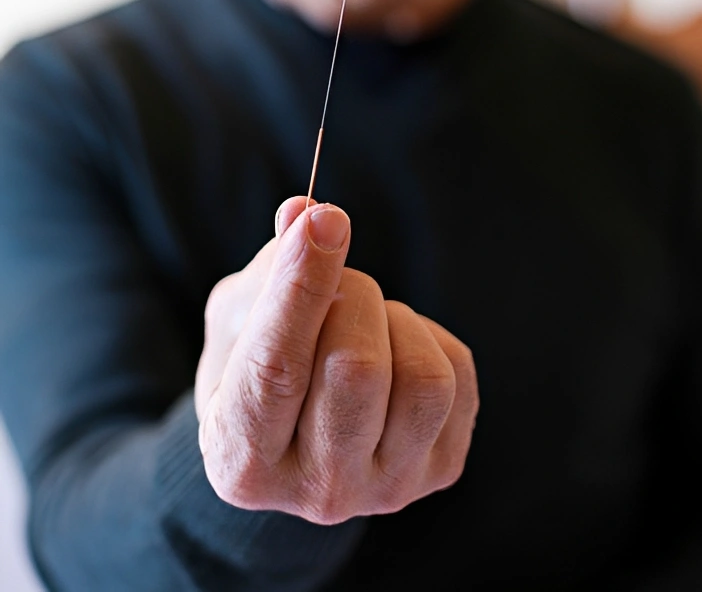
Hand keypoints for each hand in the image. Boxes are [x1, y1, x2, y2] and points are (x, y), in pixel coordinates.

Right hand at [195, 196, 478, 523]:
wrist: (294, 438)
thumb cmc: (253, 365)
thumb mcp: (239, 316)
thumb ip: (270, 268)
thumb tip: (308, 215)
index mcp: (242, 459)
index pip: (277, 367)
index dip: (302, 283)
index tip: (324, 219)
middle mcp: (316, 492)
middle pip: (358, 369)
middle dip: (351, 294)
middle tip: (338, 285)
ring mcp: (386, 489)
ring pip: (423, 377)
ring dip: (394, 320)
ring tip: (365, 324)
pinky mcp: (440, 470)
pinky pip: (457, 374)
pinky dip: (426, 336)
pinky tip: (394, 349)